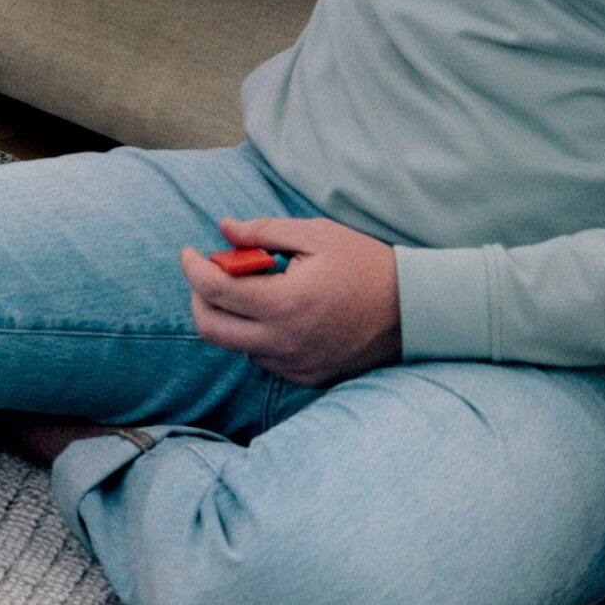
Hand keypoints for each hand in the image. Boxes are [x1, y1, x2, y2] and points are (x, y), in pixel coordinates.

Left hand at [179, 218, 401, 386]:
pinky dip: (254, 334)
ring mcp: (296, 364)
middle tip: (209, 273)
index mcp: (286, 303)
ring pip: (234, 345)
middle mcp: (285, 341)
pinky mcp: (307, 377)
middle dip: (198, 297)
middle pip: (210, 328)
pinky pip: (262, 359)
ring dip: (228, 316)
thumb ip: (264, 231)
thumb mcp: (316, 235)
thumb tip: (223, 228)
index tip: (189, 252)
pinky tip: (275, 312)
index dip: (192, 267)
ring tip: (252, 289)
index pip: (215, 290)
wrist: (415, 310)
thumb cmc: (366, 266)